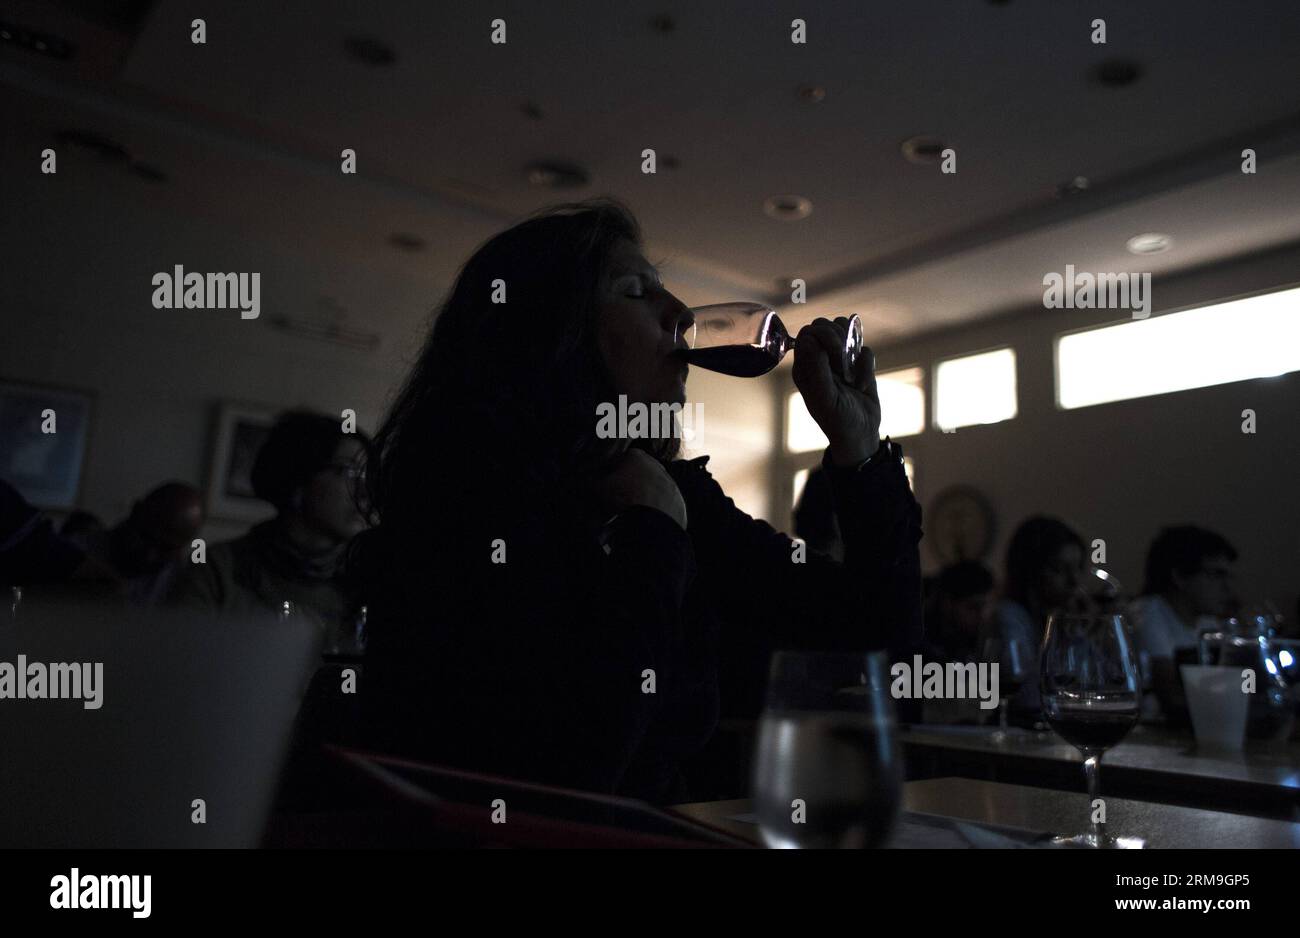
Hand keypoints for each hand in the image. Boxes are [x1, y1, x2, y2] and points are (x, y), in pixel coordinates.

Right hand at [596, 448, 687, 529]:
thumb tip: (588, 481)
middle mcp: (656, 465)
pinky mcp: (678, 499)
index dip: (611, 470)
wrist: (652, 519)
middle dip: (630, 480)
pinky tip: (648, 515)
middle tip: (620, 494)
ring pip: (653, 486)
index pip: (620, 459)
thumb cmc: (624, 497)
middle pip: (639, 471)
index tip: (606, 481)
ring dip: (645, 493)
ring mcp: (670, 482)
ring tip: (634, 506)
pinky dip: (656, 507)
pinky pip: (664, 502)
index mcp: (636, 456)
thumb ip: (593, 481)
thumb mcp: (600, 487)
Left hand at [791, 317, 880, 466]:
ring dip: (853, 350)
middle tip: (843, 363)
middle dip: (837, 339)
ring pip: (844, 331)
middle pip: (824, 326)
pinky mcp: (858, 363)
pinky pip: (864, 348)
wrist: (861, 434)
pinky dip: (866, 366)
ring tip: (850, 373)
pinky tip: (861, 385)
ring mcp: (839, 360)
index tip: (835, 352)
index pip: (808, 333)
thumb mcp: (825, 398)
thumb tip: (808, 340)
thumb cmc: (837, 420)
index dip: (822, 336)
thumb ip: (816, 369)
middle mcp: (819, 360)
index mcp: (805, 367)